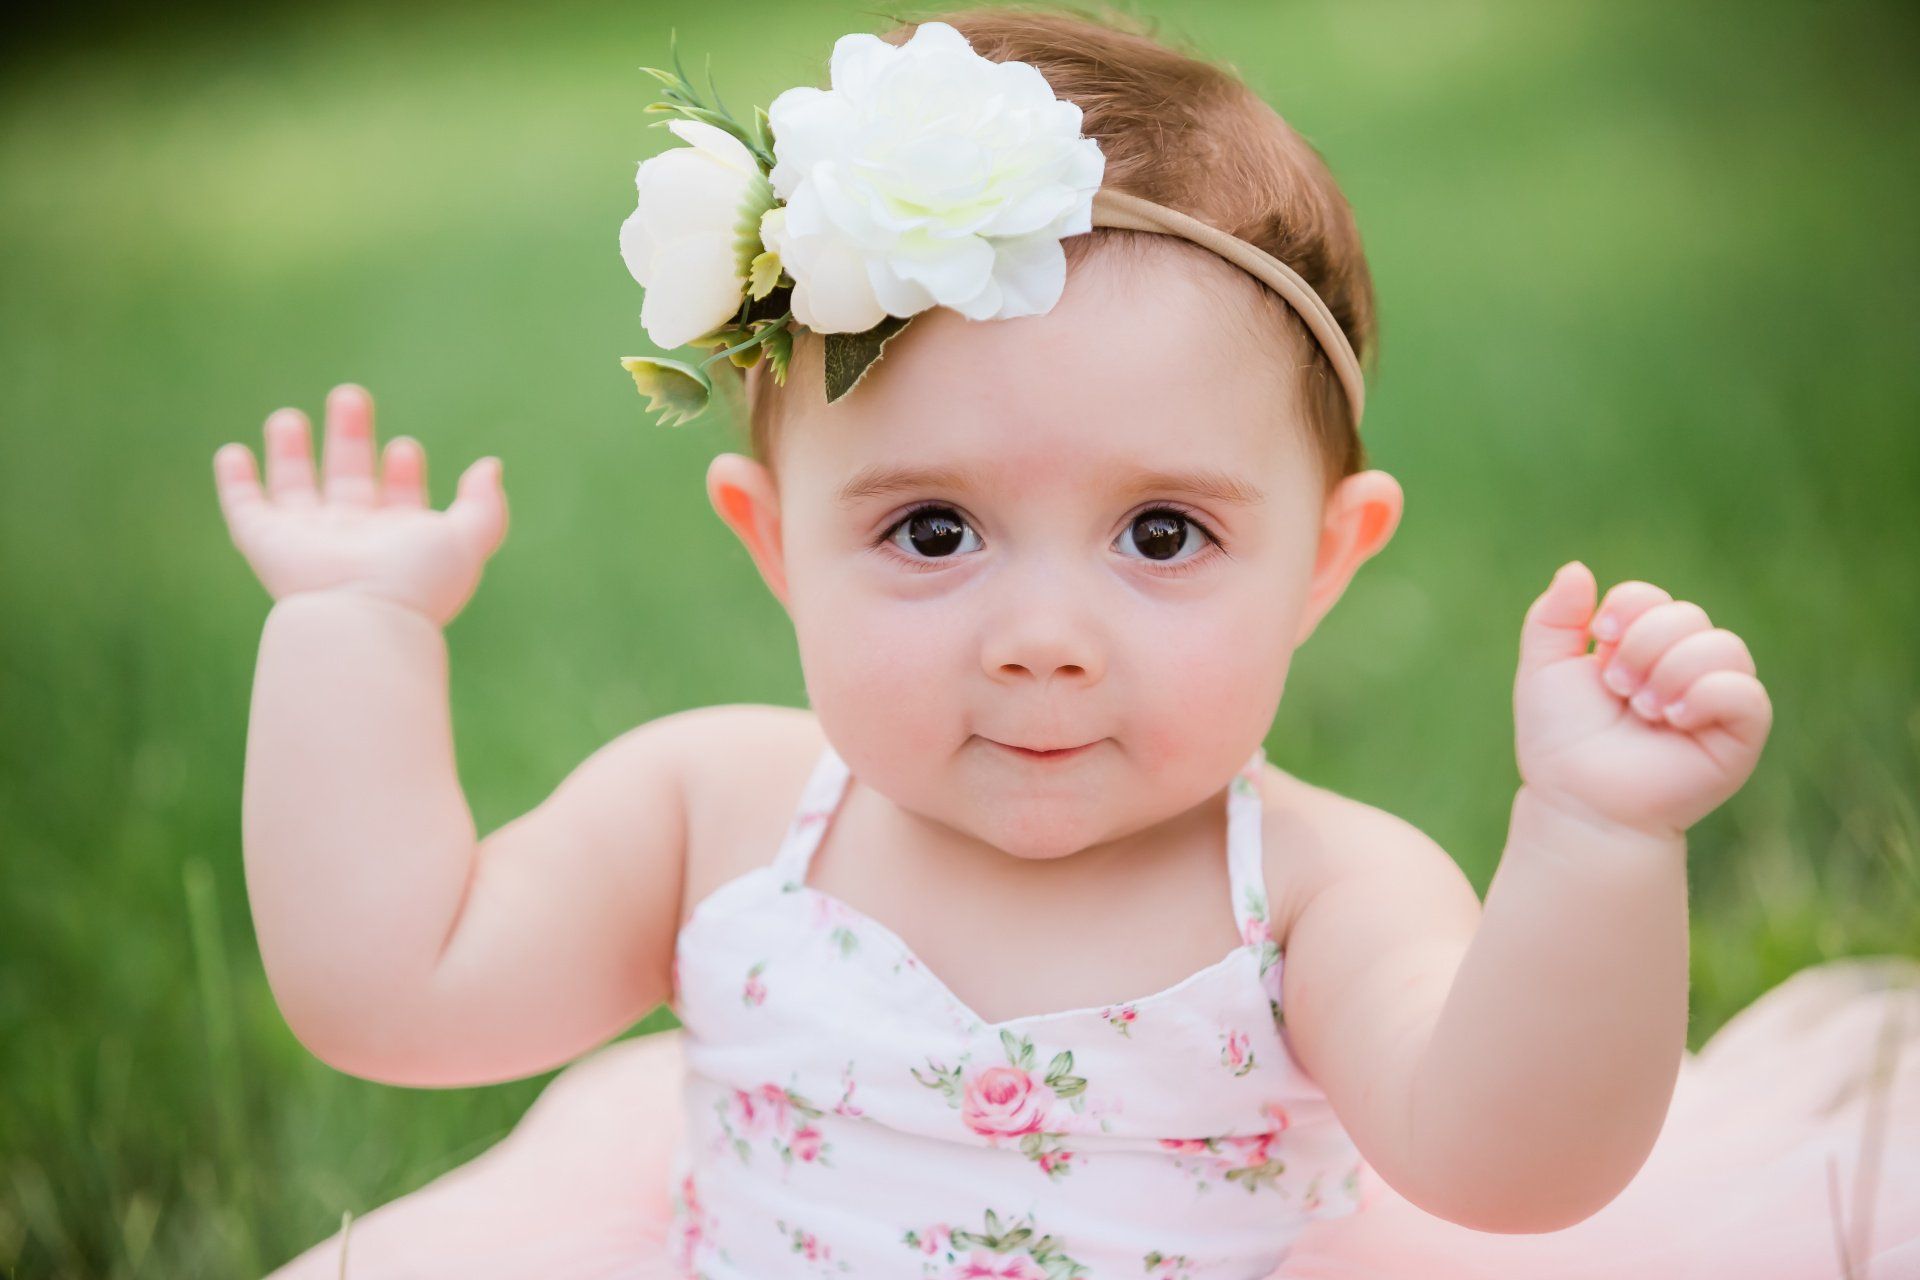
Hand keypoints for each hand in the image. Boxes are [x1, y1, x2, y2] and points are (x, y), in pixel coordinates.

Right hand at [212, 383, 507, 626]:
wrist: (360, 617)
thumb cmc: (416, 580)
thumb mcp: (466, 538)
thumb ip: (485, 505)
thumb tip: (490, 466)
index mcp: (397, 541)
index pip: (398, 499)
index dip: (403, 472)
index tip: (404, 448)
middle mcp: (351, 539)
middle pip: (347, 481)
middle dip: (350, 438)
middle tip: (350, 396)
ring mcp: (307, 540)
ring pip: (294, 489)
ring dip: (289, 452)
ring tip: (286, 417)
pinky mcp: (265, 542)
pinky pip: (244, 508)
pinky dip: (235, 481)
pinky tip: (232, 452)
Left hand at [1512, 561, 1771, 839]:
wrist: (1579, 799)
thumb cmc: (1561, 742)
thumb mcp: (1543, 671)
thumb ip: (1553, 618)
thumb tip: (1578, 569)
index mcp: (1641, 647)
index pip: (1652, 597)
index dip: (1628, 606)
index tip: (1598, 635)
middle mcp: (1684, 667)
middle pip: (1689, 614)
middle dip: (1643, 644)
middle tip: (1617, 688)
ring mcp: (1715, 698)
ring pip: (1725, 646)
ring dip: (1672, 670)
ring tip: (1643, 709)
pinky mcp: (1739, 734)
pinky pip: (1747, 693)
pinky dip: (1708, 695)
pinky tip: (1674, 718)